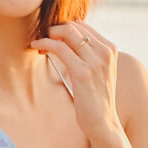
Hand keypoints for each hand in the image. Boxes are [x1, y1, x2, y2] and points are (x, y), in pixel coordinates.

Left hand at [31, 21, 119, 147]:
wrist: (103, 123)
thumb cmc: (96, 98)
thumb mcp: (97, 70)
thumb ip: (88, 54)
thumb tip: (66, 38)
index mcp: (110, 48)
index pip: (82, 25)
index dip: (62, 27)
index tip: (50, 36)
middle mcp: (105, 51)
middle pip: (73, 25)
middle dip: (54, 29)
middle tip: (41, 39)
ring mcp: (96, 61)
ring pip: (66, 33)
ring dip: (47, 35)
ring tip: (38, 44)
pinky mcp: (83, 72)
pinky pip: (59, 48)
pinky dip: (45, 44)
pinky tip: (36, 48)